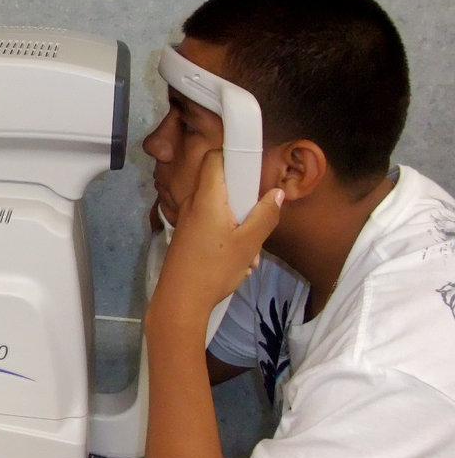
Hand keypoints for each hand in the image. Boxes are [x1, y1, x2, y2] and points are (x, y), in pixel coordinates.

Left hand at [151, 150, 281, 322]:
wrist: (180, 301)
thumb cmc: (214, 269)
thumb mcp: (249, 243)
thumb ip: (265, 215)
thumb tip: (277, 193)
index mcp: (207, 197)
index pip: (214, 158)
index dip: (234, 156)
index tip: (254, 169)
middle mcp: (193, 203)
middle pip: (220, 184)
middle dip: (244, 198)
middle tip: (259, 217)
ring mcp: (187, 220)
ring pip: (219, 208)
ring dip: (239, 222)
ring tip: (251, 249)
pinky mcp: (187, 235)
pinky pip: (211, 224)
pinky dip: (228, 234)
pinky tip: (240, 260)